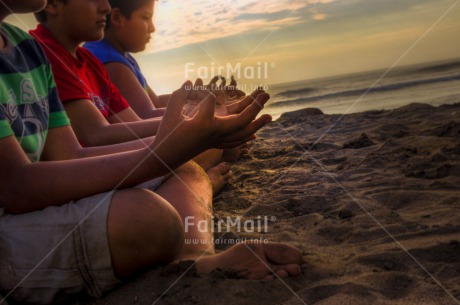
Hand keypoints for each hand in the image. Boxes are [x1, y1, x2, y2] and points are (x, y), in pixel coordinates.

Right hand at [151, 81, 270, 168]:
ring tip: (270, 116)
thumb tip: (188, 82)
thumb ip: (179, 95)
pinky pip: (237, 140)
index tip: (205, 87)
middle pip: (240, 121)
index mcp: (202, 124)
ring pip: (243, 133)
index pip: (211, 101)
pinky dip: (247, 135)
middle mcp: (214, 133)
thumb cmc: (167, 133)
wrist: (167, 157)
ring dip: (257, 124)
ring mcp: (217, 140)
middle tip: (267, 93)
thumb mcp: (170, 113)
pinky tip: (256, 133)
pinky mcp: (217, 143)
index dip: (207, 92)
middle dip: (255, 107)